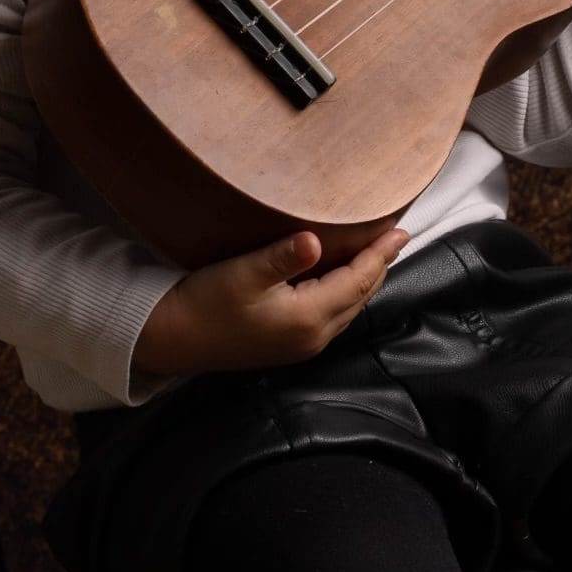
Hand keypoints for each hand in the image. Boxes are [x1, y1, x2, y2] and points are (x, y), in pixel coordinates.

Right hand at [133, 224, 409, 374]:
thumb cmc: (204, 303)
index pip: (358, 280)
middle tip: (396, 234)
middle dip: (379, 264)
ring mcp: (302, 344)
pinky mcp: (289, 343)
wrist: (171, 339)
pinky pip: (333, 313)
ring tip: (378, 251)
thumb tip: (315, 240)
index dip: (380, 253)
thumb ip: (282, 257)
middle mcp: (313, 336)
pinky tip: (342, 274)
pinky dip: (346, 290)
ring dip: (364, 278)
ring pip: (349, 306)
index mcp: (308, 318)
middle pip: (360, 295)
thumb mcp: (242, 273)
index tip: (400, 228)